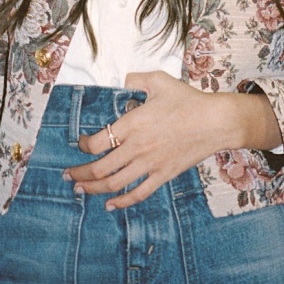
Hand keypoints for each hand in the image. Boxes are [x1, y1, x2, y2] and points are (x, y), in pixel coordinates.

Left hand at [64, 70, 278, 210]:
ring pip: (115, 184)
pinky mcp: (163, 175)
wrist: (215, 122)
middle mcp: (137, 147)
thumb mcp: (159, 80)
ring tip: (80, 190)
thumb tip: (121, 78)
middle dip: (80, 173)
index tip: (80, 143)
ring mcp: (150, 164)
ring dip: (93, 189)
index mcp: (132, 124)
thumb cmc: (187, 100)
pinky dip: (122, 202)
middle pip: (100, 168)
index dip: (83, 146)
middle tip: (68, 175)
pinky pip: (138, 193)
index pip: (97, 142)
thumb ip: (135, 78)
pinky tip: (111, 205)